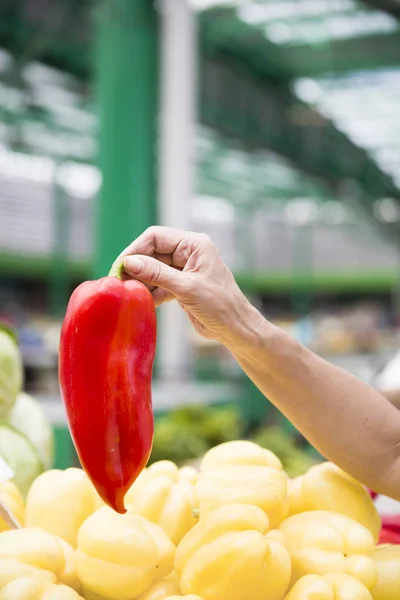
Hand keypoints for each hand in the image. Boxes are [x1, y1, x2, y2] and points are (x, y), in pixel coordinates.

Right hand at [117, 226, 260, 348]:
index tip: (120, 266)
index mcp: (194, 244)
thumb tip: (130, 262)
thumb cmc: (219, 305)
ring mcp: (184, 269)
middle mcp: (189, 253)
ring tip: (129, 293)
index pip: (156, 237)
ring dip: (142, 281)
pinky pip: (159, 283)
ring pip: (154, 269)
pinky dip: (150, 292)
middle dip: (136, 266)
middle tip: (120, 281)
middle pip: (152, 252)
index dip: (136, 249)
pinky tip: (141, 301)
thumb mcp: (186, 288)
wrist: (235, 328)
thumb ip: (157, 273)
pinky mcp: (182, 286)